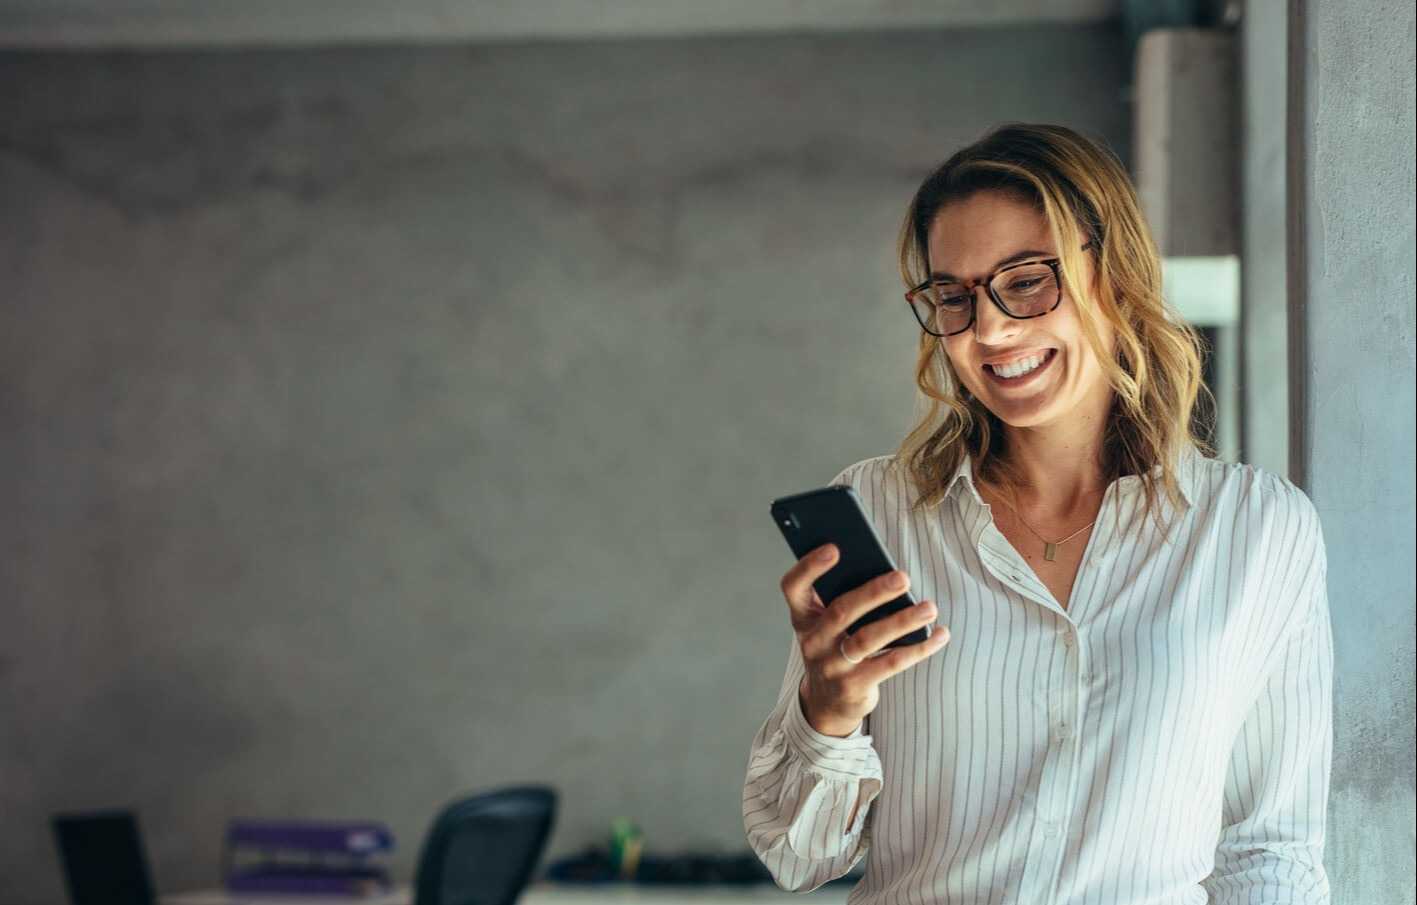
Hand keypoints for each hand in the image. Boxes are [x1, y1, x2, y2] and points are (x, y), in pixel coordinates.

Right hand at [779, 543, 950, 736]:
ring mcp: (832, 666)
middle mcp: (813, 640)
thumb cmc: (835, 646)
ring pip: (868, 639)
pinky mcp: (854, 686)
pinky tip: (939, 634)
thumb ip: (844, 598)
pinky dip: (919, 648)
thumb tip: (888, 575)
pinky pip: (890, 663)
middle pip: (841, 611)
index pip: (794, 587)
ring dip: (902, 621)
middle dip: (874, 592)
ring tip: (929, 608)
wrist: (827, 701)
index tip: (834, 548)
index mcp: (804, 616)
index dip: (809, 567)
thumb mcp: (827, 624)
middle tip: (904, 577)